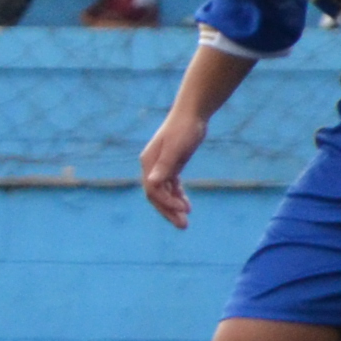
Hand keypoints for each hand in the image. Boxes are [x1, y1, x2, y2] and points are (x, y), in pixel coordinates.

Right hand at [139, 106, 206, 229]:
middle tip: (183, 226)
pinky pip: (171, 185)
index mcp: (149, 163)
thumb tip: (152, 183)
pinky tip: (186, 204)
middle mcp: (152, 166)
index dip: (166, 202)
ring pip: (164, 192)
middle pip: (156, 195)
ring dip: (173, 206)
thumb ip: (165, 166)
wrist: (192, 114)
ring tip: (186, 220)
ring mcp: (161, 166)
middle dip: (168, 211)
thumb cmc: (184, 129)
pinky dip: (177, 196)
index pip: (152, 190)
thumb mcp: (176, 148)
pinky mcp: (172, 164)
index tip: (184, 210)